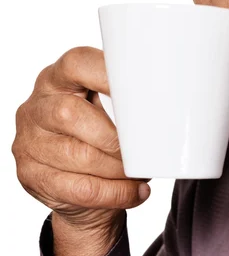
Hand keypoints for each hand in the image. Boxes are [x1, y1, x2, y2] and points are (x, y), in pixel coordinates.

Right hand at [12, 46, 151, 233]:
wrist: (78, 188)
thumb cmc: (100, 135)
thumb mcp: (107, 109)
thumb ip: (125, 99)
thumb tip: (173, 101)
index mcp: (57, 78)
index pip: (77, 63)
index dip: (106, 74)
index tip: (137, 89)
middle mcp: (36, 106)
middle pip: (70, 113)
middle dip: (113, 136)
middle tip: (139, 148)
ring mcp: (29, 141)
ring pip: (77, 155)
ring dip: (118, 168)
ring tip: (138, 172)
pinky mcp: (31, 175)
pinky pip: (80, 188)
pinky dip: (115, 192)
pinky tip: (134, 191)